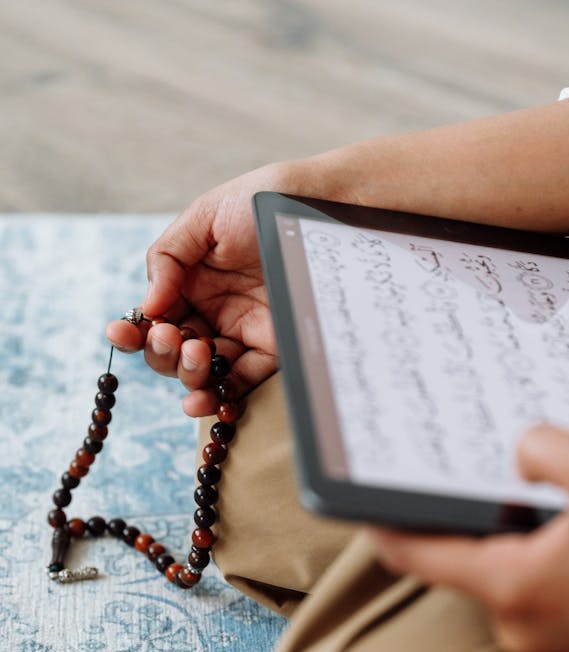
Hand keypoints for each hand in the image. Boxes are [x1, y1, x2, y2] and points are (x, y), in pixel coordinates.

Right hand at [105, 163, 297, 416]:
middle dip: (164, 351)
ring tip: (195, 354)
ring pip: (203, 372)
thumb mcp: (204, 219)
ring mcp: (241, 333)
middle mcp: (211, 312)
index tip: (121, 333)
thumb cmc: (258, 202)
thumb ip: (167, 258)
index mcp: (188, 283)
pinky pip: (242, 381)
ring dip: (189, 374)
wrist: (316, 206)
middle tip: (173, 338)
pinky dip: (222, 396)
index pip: (154, 318)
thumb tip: (148, 306)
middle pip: (173, 351)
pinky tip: (205, 400)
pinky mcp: (272, 349)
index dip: (135, 331)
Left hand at [369, 425, 568, 651]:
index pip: (414, 555)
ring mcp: (540, 642)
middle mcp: (514, 625)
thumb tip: (514, 453)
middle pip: (460, 561)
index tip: (358, 498)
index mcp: (511, 585)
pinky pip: (531, 594)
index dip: (381, 523)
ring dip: (513, 539)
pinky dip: (539, 563)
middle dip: (470, 518)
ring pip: (500, 576)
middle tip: (488, 475)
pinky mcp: (567, 646)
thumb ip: (541, 449)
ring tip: (557, 506)